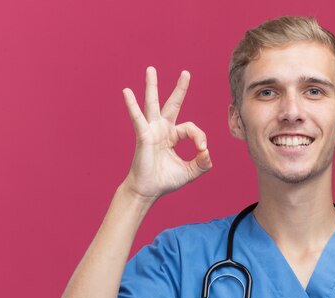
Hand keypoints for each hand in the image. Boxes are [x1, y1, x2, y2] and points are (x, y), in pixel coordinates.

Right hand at [121, 66, 211, 201]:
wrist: (148, 191)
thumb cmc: (165, 181)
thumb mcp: (190, 172)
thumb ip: (202, 163)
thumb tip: (208, 152)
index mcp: (173, 136)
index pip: (191, 129)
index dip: (200, 137)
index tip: (203, 150)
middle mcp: (162, 129)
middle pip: (172, 105)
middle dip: (180, 89)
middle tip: (186, 72)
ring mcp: (151, 131)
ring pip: (152, 104)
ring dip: (152, 86)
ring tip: (151, 69)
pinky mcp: (143, 136)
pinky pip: (138, 118)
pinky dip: (132, 106)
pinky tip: (126, 92)